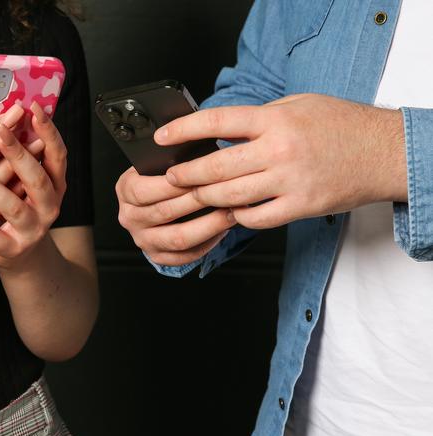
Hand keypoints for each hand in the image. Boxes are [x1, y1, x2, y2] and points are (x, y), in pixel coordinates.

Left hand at [0, 103, 66, 270]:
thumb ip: (15, 156)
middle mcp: (49, 205)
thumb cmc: (16, 208)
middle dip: (18, 153)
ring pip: (13, 206)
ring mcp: (32, 228)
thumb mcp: (23, 181)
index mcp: (53, 183)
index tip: (32, 108)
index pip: (56, 153)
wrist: (20, 254)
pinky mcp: (13, 248)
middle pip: (37, 178)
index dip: (47, 131)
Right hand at [115, 167, 233, 265]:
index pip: (143, 190)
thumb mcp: (158, 162)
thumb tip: (202, 157)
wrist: (154, 199)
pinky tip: (222, 230)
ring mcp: (143, 239)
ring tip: (230, 213)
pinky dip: (207, 244)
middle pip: (164, 213)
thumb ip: (173, 159)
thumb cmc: (161, 177)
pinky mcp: (157, 255)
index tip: (200, 175)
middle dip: (198, 202)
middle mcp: (130, 217)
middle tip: (224, 192)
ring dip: (208, 226)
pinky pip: (184, 256)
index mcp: (125, 190)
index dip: (171, 184)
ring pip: (177, 238)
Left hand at [159, 94, 406, 228]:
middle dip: (187, 174)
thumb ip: (260, 118)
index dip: (184, 130)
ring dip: (206, 198)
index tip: (163, 138)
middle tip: (173, 177)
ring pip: (231, 196)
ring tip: (195, 195)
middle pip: (216, 166)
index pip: (218, 122)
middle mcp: (280, 150)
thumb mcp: (299, 105)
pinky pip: (257, 218)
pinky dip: (239, 217)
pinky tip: (232, 211)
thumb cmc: (341, 125)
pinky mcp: (301, 206)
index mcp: (276, 120)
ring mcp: (290, 181)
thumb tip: (222, 130)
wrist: (383, 151)